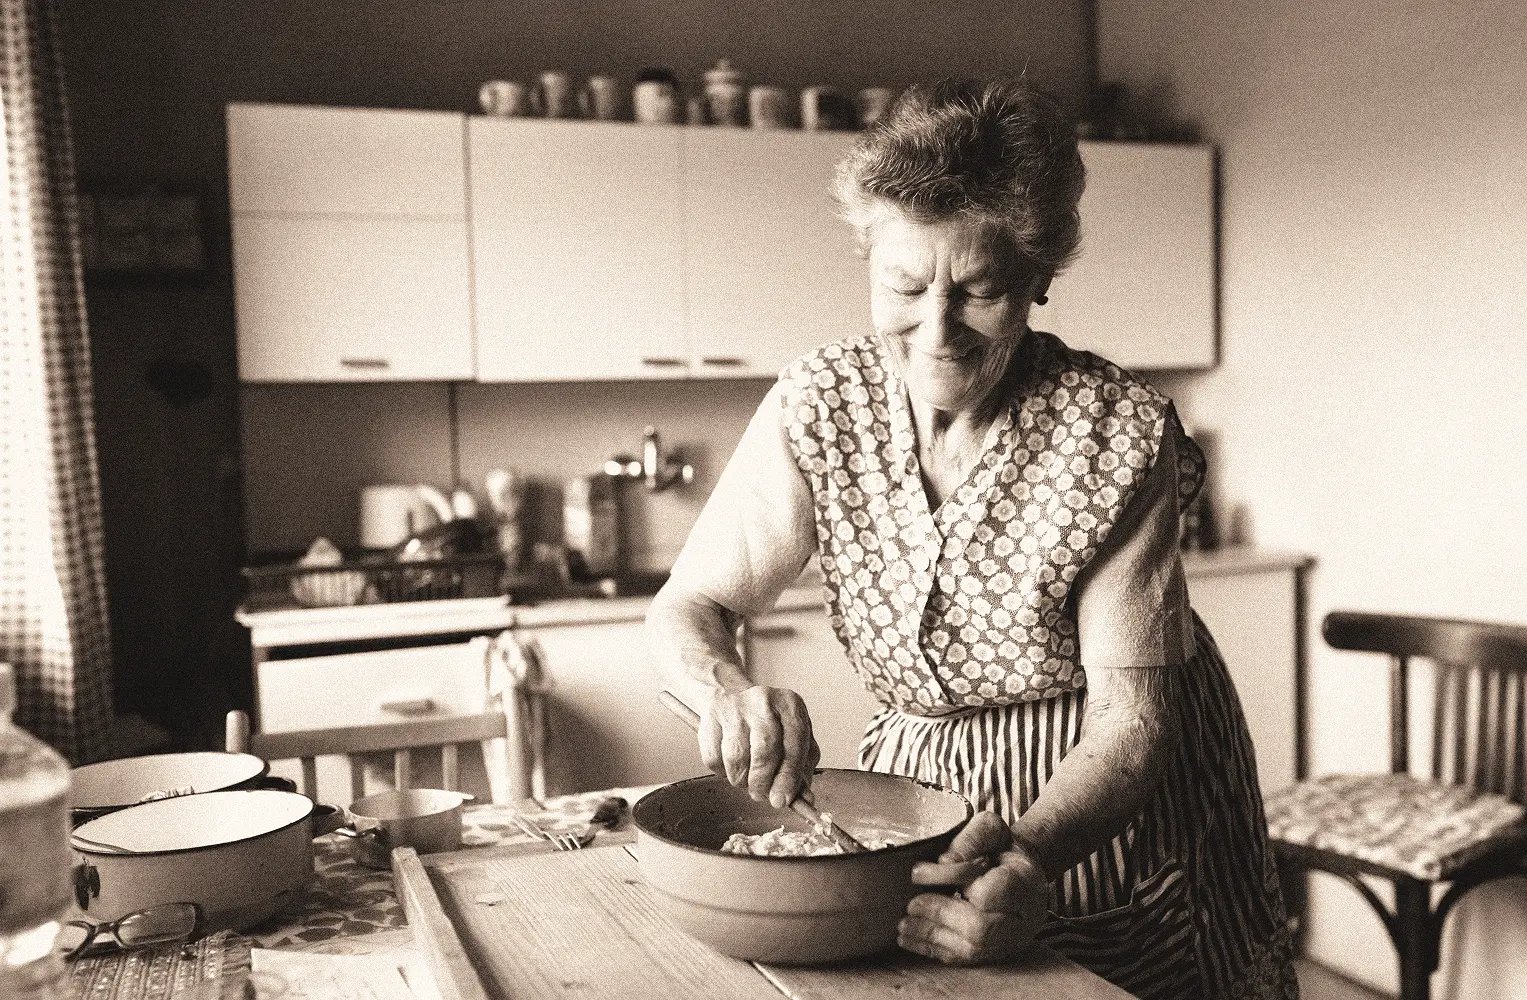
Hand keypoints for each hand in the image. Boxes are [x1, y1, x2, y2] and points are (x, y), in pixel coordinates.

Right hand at [700, 685, 819, 807]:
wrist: (733, 696)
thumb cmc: (770, 725)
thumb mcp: (794, 740)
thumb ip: (801, 771)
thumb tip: (805, 800)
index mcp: (790, 706)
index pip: (794, 746)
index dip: (788, 778)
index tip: (781, 800)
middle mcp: (764, 701)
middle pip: (764, 751)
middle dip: (762, 782)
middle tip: (761, 794)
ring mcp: (735, 706)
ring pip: (736, 757)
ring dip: (741, 779)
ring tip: (746, 779)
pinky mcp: (711, 716)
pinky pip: (713, 757)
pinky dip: (722, 772)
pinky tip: (731, 767)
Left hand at [901, 812, 1049, 964]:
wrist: (1021, 872)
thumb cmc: (1003, 848)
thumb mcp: (991, 828)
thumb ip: (970, 840)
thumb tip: (944, 862)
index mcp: (1024, 881)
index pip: (987, 889)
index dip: (950, 880)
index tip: (918, 872)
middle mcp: (1023, 917)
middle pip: (980, 927)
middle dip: (939, 914)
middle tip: (911, 904)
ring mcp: (1011, 939)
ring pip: (971, 948)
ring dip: (931, 936)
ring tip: (904, 923)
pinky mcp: (995, 953)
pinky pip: (964, 960)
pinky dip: (933, 950)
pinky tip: (910, 940)